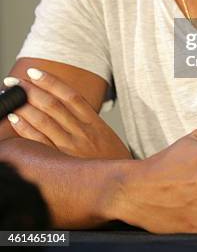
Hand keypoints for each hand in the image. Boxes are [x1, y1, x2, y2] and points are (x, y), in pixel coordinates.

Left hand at [3, 68, 130, 159]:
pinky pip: (40, 142)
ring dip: (25, 106)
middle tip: (13, 82)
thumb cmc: (112, 160)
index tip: (34, 72)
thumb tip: (63, 108)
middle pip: (53, 104)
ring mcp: (71, 146)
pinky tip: (15, 119)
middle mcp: (82, 131)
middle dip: (31, 90)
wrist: (123, 185)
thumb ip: (86, 121)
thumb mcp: (105, 135)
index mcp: (93, 122)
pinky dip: (26, 128)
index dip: (51, 81)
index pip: (70, 95)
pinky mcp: (62, 161)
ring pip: (44, 120)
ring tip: (11, 96)